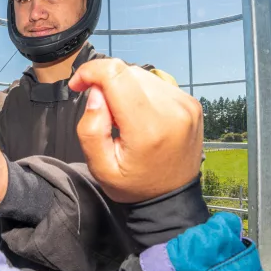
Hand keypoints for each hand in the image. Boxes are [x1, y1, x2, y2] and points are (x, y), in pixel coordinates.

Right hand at [69, 59, 203, 202]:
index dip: (89, 72)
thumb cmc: (135, 186)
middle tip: (103, 112)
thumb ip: (91, 129)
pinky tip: (141, 115)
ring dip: (126, 88)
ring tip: (124, 117)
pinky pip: (159, 83)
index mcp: (147, 127)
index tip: (78, 86)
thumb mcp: (101, 168)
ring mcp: (185, 105)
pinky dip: (143, 93)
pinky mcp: (192, 104)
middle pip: (128, 72)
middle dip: (107, 84)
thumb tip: (96, 93)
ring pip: (143, 75)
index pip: (115, 74)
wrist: (172, 198)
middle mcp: (171, 110)